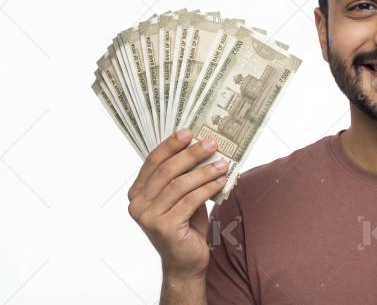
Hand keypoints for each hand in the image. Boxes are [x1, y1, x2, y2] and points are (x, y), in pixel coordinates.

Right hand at [127, 129, 227, 279]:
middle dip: (190, 154)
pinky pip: (190, 201)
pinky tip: (221, 181)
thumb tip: (202, 147)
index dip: (170, 145)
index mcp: (138, 192)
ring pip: (179, 185)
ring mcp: (149, 217)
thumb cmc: (186, 225)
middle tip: (211, 143)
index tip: (188, 131)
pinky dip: (208, 188)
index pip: (153, 162)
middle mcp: (138, 204)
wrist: (186, 261)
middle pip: (166, 171)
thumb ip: (184, 176)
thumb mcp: (182, 196)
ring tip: (222, 163)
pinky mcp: (164, 227)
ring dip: (204, 172)